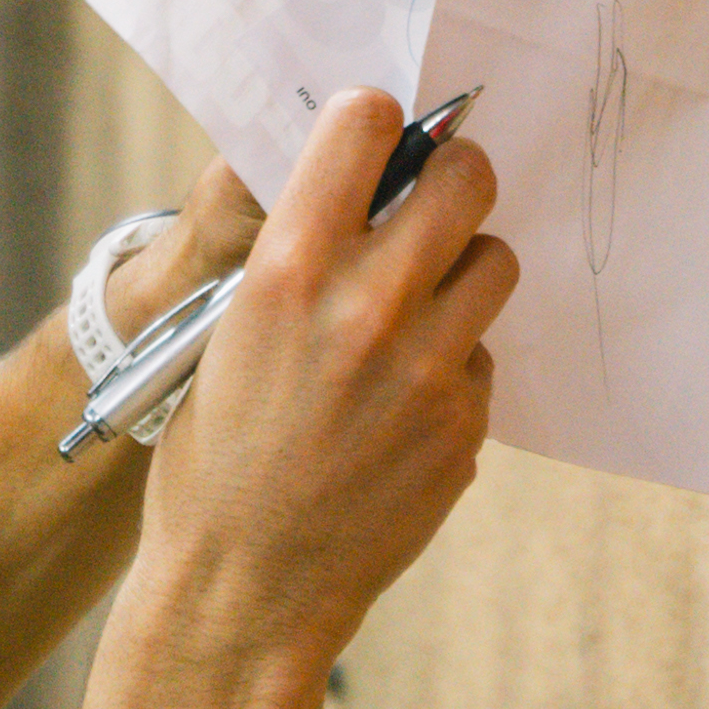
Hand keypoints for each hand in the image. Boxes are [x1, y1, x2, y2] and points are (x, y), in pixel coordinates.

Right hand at [132, 76, 506, 668]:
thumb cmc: (213, 461)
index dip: (375, 119)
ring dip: (465, 268)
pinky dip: (455, 363)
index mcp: (288, 270)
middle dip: (452, 176)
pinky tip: (404, 402)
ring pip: (495, 262)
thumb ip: (296, 263)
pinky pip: (484, 357)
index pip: (364, 126)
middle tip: (436, 196)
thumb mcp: (227, 337)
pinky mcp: (464, 426)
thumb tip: (358, 199)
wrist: (243, 589)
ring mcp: (427, 369)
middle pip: (465, 179)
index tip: (377, 131)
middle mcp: (367, 306)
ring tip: (422, 304)